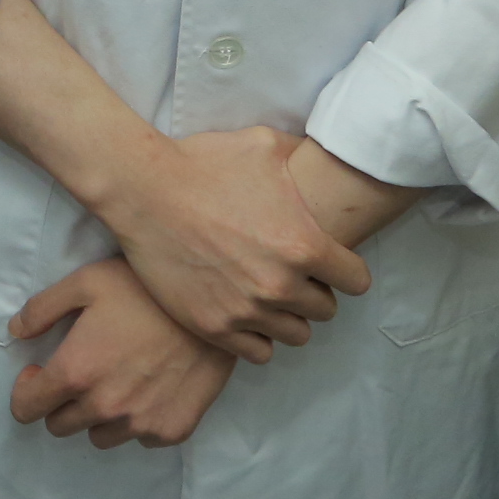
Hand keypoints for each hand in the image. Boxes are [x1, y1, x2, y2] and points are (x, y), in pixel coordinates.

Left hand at [10, 260, 237, 448]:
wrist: (212, 309)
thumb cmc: (146, 289)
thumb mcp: (86, 283)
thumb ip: (42, 309)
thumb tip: (16, 331)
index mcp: (75, 373)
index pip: (27, 409)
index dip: (28, 391)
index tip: (40, 373)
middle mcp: (104, 407)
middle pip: (60, 426)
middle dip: (62, 403)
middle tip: (82, 373)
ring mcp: (140, 424)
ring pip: (99, 436)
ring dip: (98, 416)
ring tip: (117, 380)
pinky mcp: (172, 430)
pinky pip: (140, 438)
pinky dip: (137, 420)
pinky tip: (149, 387)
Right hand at [102, 126, 369, 358]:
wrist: (142, 190)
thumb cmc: (203, 163)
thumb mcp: (264, 146)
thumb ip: (304, 159)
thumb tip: (328, 156)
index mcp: (303, 245)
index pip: (356, 281)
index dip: (345, 269)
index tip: (328, 262)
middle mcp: (280, 285)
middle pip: (326, 310)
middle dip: (314, 291)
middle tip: (291, 273)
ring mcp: (246, 310)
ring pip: (296, 335)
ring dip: (287, 316)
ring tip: (269, 295)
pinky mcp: (213, 326)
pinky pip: (259, 352)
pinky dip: (257, 336)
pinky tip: (246, 311)